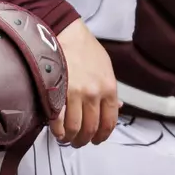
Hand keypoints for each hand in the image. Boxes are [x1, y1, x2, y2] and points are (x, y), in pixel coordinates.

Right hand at [51, 19, 119, 147]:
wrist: (65, 32)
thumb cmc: (86, 49)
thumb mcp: (106, 67)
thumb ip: (110, 90)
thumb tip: (118, 108)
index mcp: (109, 88)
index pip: (109, 122)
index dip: (103, 135)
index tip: (97, 140)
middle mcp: (94, 94)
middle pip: (91, 128)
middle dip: (85, 139)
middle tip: (79, 141)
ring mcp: (75, 94)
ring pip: (75, 128)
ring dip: (71, 137)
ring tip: (67, 138)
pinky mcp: (57, 92)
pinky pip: (58, 121)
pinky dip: (58, 131)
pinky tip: (57, 131)